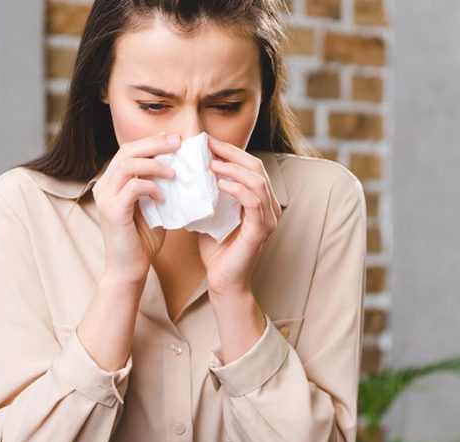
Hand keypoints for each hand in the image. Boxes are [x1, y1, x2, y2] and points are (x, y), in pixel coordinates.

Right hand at [92, 133, 179, 285]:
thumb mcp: (153, 207)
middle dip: (155, 144)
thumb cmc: (142, 241)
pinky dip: (151, 187)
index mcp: (112, 182)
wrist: (129, 270)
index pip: (129, 150)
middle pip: (127, 150)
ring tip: (174, 172)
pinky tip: (163, 196)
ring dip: (154, 164)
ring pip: (127, 164)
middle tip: (179, 142)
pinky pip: (133, 187)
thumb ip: (159, 188)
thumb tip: (181, 168)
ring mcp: (105, 198)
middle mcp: (104, 186)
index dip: (152, 142)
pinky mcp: (112, 211)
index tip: (175, 140)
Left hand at [200, 135, 282, 294]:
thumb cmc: (217, 251)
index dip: (230, 151)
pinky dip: (237, 188)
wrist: (223, 281)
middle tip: (208, 145)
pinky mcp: (261, 230)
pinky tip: (219, 183)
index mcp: (260, 201)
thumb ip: (209, 194)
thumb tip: (190, 171)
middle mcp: (270, 207)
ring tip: (211, 163)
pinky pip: (253, 201)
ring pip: (257, 181)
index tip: (207, 142)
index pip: (250, 167)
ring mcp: (268, 219)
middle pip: (256, 168)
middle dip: (231, 153)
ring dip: (233, 168)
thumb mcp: (211, 214)